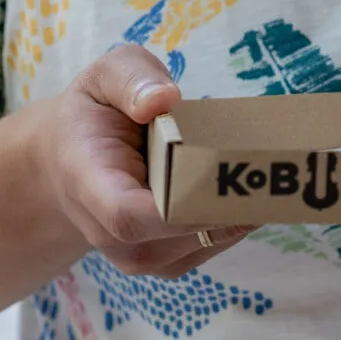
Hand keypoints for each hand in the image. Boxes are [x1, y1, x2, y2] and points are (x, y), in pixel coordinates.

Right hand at [35, 45, 251, 276]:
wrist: (69, 161)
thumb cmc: (93, 114)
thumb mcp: (102, 77)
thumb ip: (130, 79)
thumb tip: (164, 98)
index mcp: (89, 185)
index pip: (128, 216)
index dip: (180, 204)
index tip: (224, 169)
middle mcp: (110, 235)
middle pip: (179, 234)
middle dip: (229, 198)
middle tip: (271, 160)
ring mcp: (140, 256)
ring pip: (205, 241)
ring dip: (239, 207)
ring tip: (263, 166)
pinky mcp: (167, 262)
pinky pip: (212, 244)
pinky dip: (237, 216)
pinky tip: (247, 182)